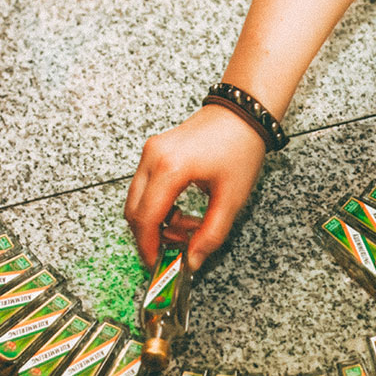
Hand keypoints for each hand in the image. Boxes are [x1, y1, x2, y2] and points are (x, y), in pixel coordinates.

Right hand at [125, 105, 266, 271]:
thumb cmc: (241, 147)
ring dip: (157, 220)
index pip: (146, 219)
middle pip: (134, 211)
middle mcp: (153, 157)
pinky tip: (182, 210)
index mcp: (171, 168)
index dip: (149, 246)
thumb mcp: (231, 198)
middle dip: (152, 235)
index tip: (159, 262)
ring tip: (189, 226)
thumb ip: (211, 235)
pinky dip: (159, 204)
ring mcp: (151, 151)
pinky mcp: (154, 150)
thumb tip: (192, 260)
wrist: (242, 112)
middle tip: (177, 247)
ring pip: (138, 200)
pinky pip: (145, 186)